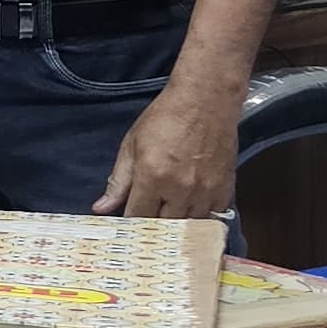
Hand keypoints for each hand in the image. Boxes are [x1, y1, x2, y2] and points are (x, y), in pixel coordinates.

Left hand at [95, 78, 239, 218]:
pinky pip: (212, 216)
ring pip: (189, 226)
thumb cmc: (166, 118)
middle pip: (164, 225)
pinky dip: (201, 217)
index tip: (127, 224)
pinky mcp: (225, 189)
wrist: (206, 101)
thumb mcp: (132, 145)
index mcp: (152, 177)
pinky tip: (191, 209)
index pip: (137, 216)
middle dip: (153, 226)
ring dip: (177, 225)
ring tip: (168, 217)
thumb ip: (118, 181)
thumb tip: (101, 208)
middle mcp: (180, 188)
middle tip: (147, 221)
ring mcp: (205, 191)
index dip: (130, 223)